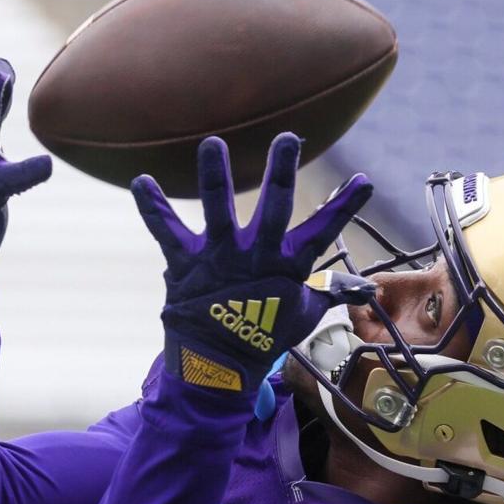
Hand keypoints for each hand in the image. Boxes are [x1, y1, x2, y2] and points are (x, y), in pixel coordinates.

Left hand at [132, 133, 373, 392]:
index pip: (322, 230)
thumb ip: (329, 293)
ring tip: (212, 144)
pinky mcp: (185, 264)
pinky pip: (166, 231)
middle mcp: (254, 255)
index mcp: (287, 265)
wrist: (218, 366)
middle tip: (287, 138)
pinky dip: (152, 206)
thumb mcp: (303, 315)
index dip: (344, 206)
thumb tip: (363, 289)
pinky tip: (140, 180)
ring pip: (217, 210)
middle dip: (280, 171)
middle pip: (273, 207)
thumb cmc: (265, 336)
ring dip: (214, 176)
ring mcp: (218, 258)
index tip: (362, 181)